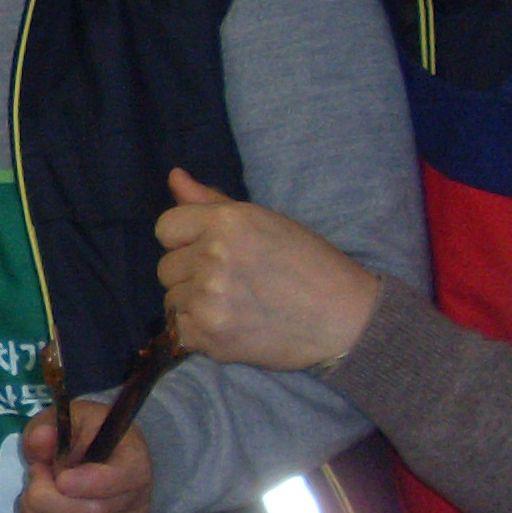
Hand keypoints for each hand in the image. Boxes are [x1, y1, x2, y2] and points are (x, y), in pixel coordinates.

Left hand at [19, 401, 151, 512]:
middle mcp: (139, 502)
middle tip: (34, 478)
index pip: (116, 482)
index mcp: (134, 462)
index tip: (58, 476)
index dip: (82, 483)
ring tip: (33, 498)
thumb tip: (40, 440)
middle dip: (46, 499)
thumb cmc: (89, 437)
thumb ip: (49, 427)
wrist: (112, 461)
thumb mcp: (69, 419)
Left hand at [156, 167, 381, 371]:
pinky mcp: (210, 335)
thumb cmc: (308, 264)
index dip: (185, 240)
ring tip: (235, 304)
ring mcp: (208, 299)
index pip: (166, 228)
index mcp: (227, 222)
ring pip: (171, 299)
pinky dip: (199, 331)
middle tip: (232, 281)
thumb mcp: (264, 221)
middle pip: (166, 266)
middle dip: (190, 273)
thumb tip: (174, 177)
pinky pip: (179, 329)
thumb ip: (212, 201)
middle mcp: (212, 257)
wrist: (345, 319)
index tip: (211, 251)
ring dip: (194, 303)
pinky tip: (231, 325)